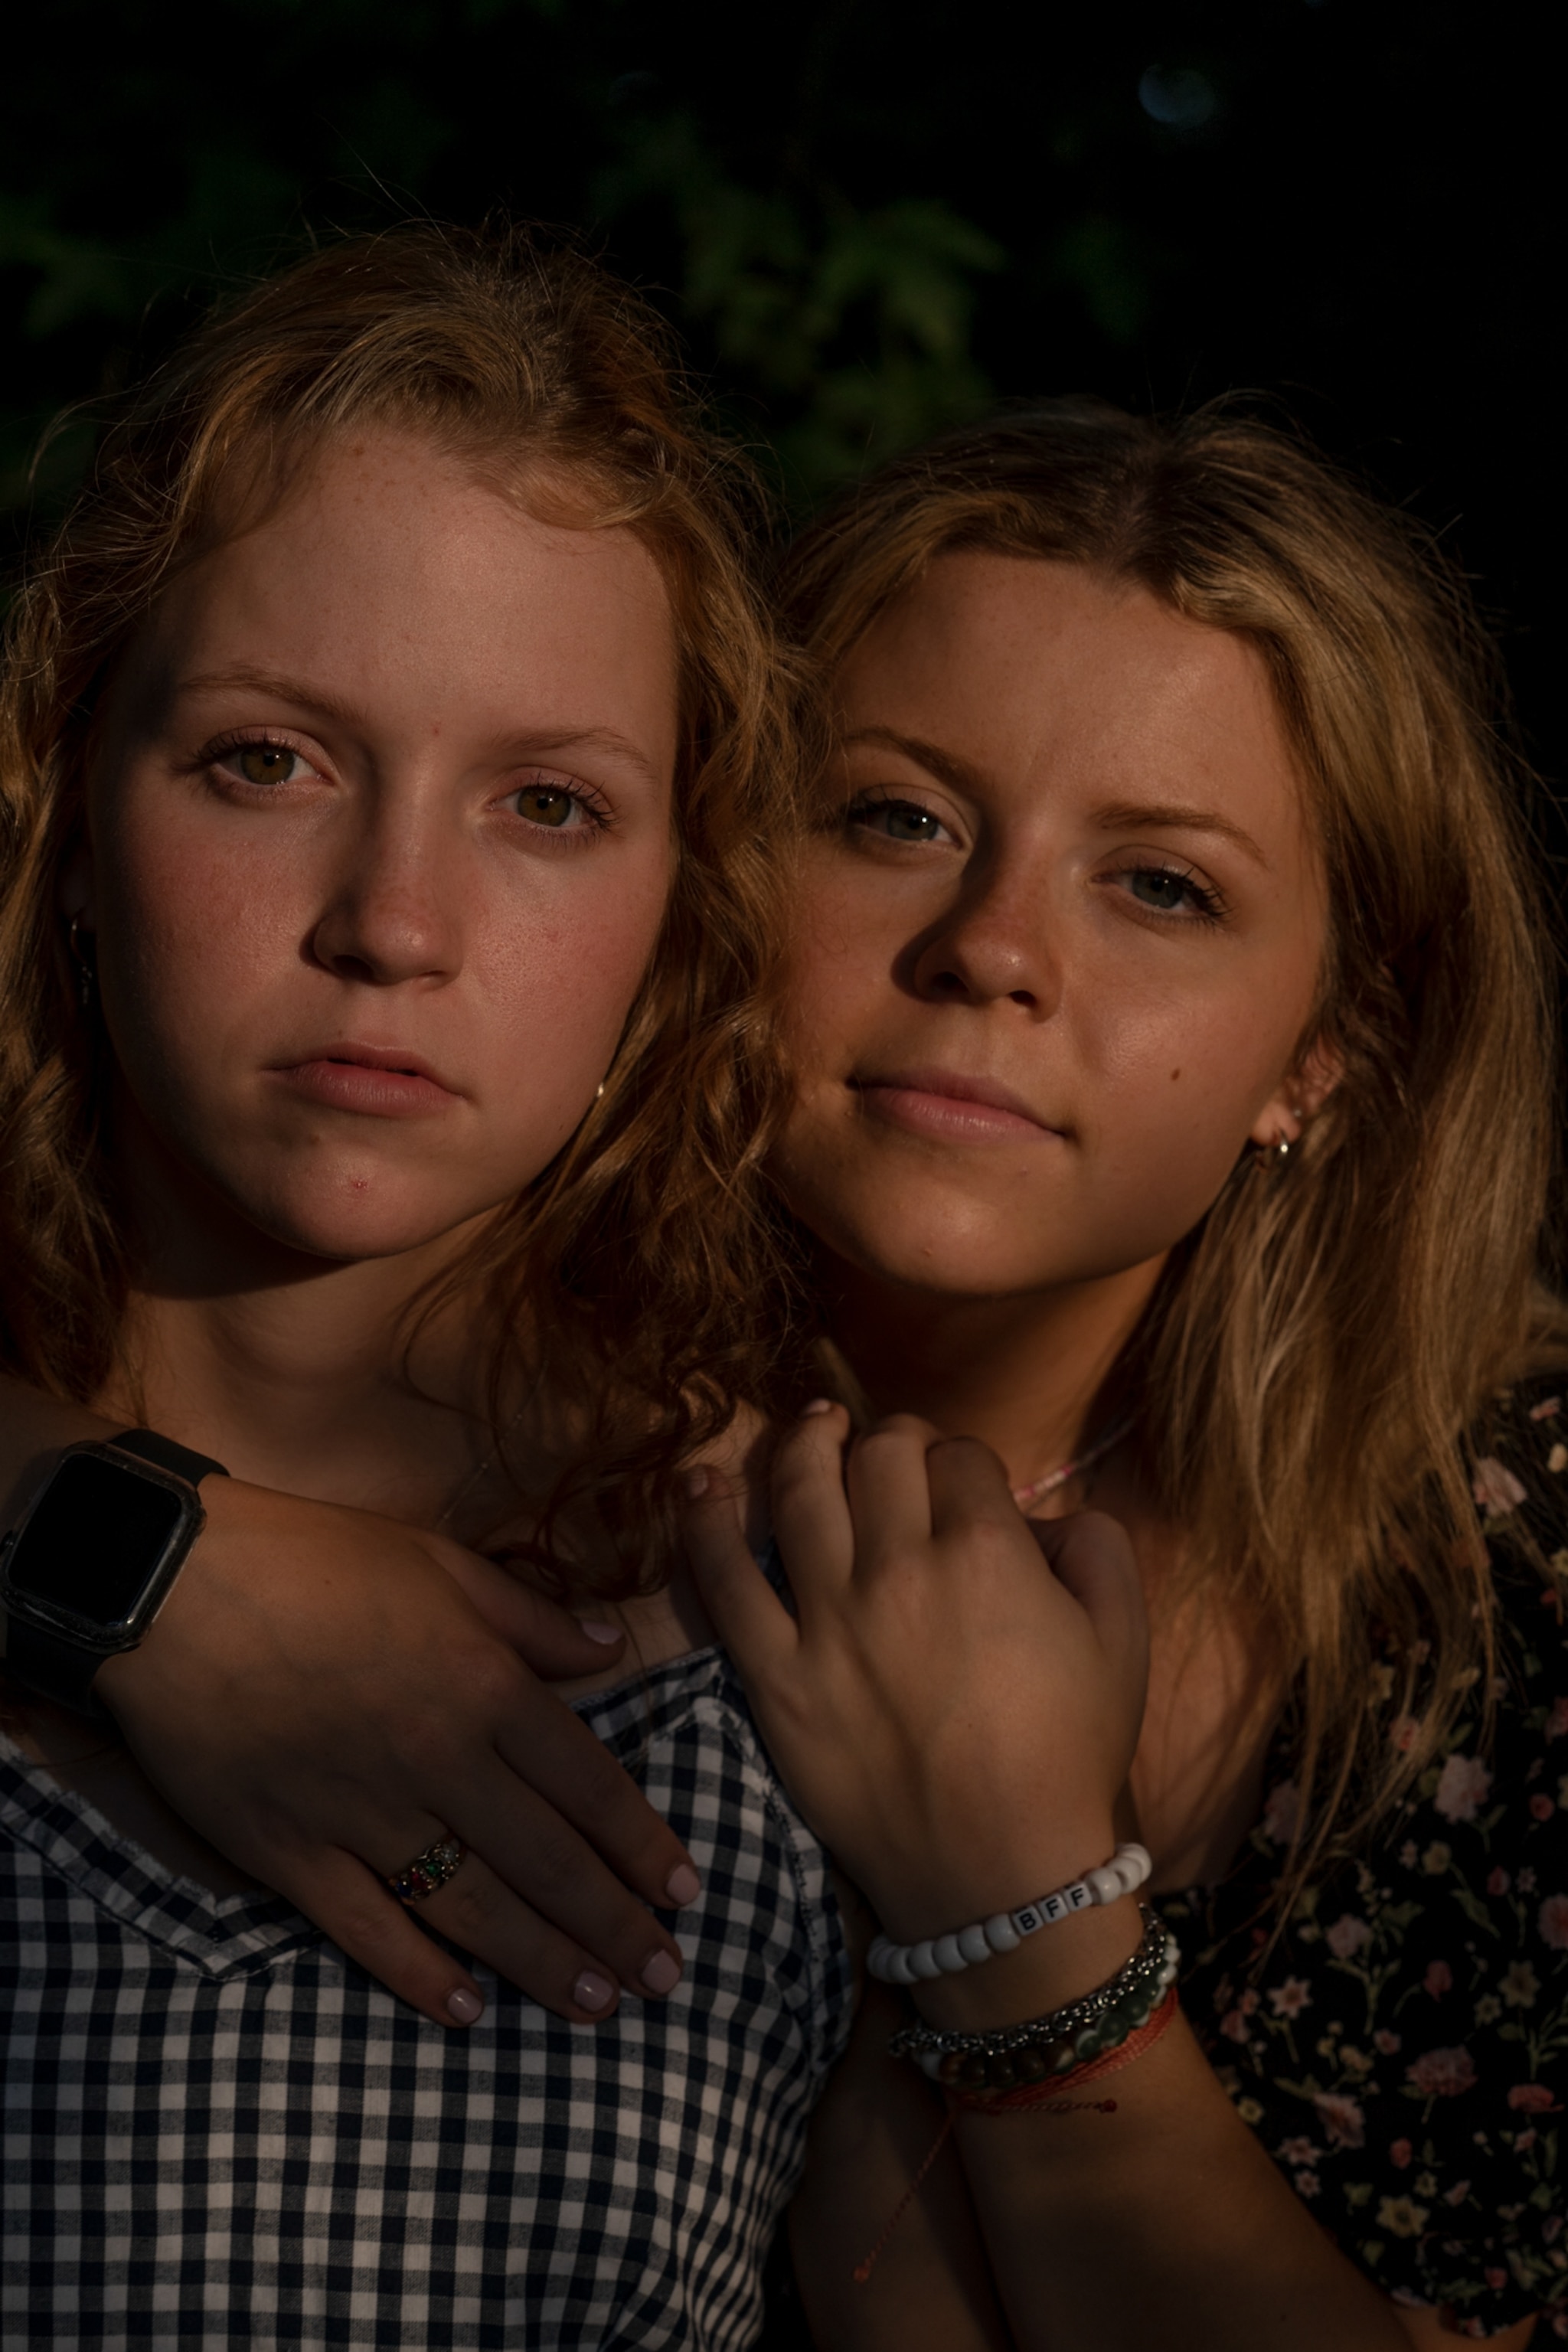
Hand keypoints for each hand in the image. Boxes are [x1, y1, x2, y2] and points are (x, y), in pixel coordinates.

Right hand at [94, 1476, 699, 2028]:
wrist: (172, 1585)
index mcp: (482, 1684)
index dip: (643, 1844)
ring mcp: (360, 1814)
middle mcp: (437, 1759)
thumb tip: (610, 1652)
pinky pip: (367, 1930)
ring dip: (542, 1963)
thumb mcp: (439, 1562)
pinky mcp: (287, 1853)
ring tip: (598, 2006)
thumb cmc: (313, 1557)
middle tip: (667, 1977)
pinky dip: (419, 1977)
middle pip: (547, 1860)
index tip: (685, 1891)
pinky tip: (466, 2012)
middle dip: (615, 1924)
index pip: (588, 1784)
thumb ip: (530, 1619)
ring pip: (473, 1908)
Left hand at [680, 1405, 1147, 1949]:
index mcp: (987, 1552)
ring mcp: (827, 1619)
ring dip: (804, 1443)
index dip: (963, 1462)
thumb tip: (1047, 1511)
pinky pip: (725, 1580)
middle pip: (879, 1455)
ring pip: (799, 1489)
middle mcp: (900, 1568)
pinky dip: (704, 1522)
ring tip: (813, 1429)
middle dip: (892, 1439)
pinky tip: (698, 1485)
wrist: (1000, 1876)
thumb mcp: (1123, 1642)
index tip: (964, 1487)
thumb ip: (1100, 1548)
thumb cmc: (1067, 1758)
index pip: (958, 1456)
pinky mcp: (775, 1673)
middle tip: (894, 1457)